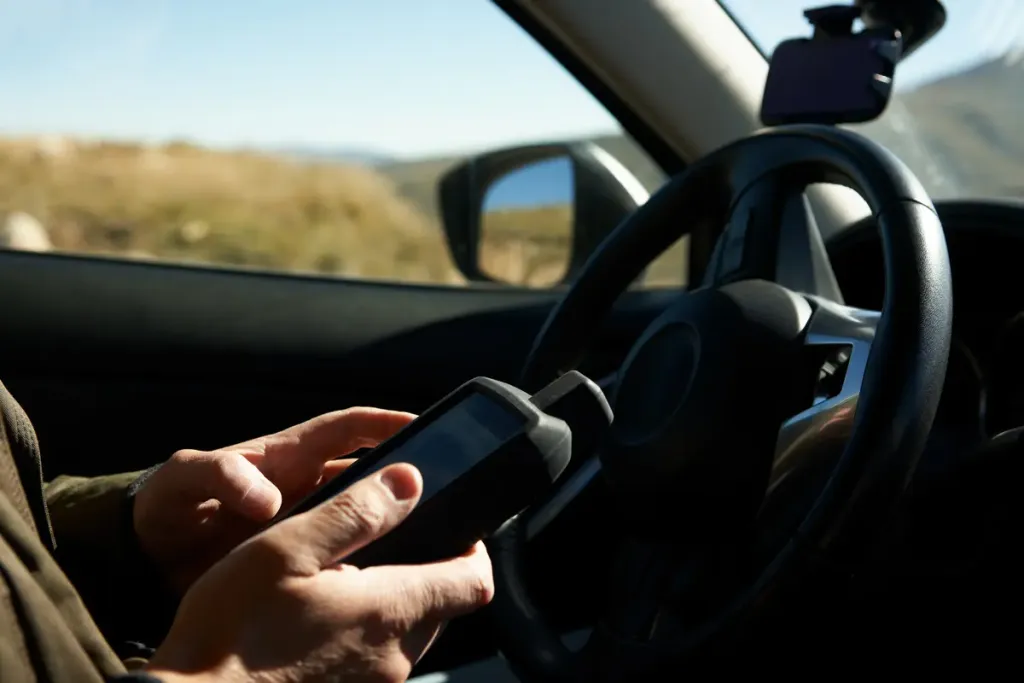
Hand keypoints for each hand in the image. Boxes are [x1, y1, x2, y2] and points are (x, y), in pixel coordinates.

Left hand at [134, 408, 415, 591]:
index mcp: (287, 456)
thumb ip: (219, 476)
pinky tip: (386, 584)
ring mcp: (308, 527)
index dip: (387, 422)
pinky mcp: (302, 563)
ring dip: (394, 527)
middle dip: (407, 479)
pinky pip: (346, 560)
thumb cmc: (168, 507)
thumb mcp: (184, 482)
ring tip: (432, 543)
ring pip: (366, 521)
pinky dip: (368, 568)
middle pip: (371, 477)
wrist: (145, 564)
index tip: (426, 424)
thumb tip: (267, 496)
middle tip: (448, 491)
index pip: (349, 428)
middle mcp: (307, 488)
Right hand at [145, 463, 493, 682]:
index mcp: (391, 611)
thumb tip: (410, 483)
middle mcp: (393, 657)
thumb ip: (356, 512)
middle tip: (388, 543)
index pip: (474, 581)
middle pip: (443, 607)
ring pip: (409, 636)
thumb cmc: (231, 631)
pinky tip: (321, 619)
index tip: (456, 528)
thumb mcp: (289, 548)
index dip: (474, 549)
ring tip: (345, 577)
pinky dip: (364, 634)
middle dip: (429, 571)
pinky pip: (375, 660)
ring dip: (392, 603)